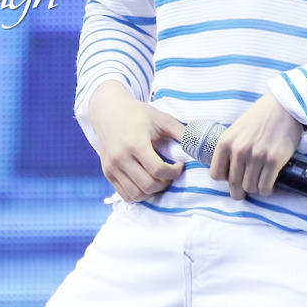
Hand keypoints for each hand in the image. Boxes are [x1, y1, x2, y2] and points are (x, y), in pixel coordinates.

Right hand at [88, 82, 184, 201]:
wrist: (108, 111)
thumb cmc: (137, 114)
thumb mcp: (161, 119)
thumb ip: (181, 132)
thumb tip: (199, 146)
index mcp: (135, 143)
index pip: (158, 171)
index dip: (174, 173)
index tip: (179, 166)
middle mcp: (121, 157)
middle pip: (148, 186)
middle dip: (165, 185)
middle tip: (170, 175)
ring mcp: (112, 167)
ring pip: (136, 194)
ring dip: (152, 193)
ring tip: (159, 180)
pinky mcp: (107, 173)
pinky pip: (125, 195)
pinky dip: (138, 194)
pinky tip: (146, 183)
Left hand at [208, 92, 304, 199]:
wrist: (284, 106)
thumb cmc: (260, 118)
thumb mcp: (236, 130)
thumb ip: (230, 148)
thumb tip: (229, 173)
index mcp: (226, 142)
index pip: (216, 174)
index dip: (225, 180)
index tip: (232, 178)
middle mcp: (239, 150)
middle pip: (233, 184)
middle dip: (239, 191)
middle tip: (244, 192)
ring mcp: (256, 156)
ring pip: (249, 187)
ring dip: (254, 189)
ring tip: (259, 184)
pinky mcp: (273, 160)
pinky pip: (265, 186)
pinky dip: (266, 190)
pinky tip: (268, 186)